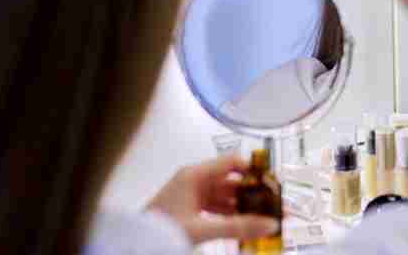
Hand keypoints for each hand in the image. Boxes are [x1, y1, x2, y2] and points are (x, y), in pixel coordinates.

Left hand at [146, 154, 278, 244]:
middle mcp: (194, 179)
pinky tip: (243, 224)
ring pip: (225, 195)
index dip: (254, 170)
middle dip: (252, 192)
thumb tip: (271, 225)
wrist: (135, 246)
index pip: (232, 162)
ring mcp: (191, 194)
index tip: (273, 182)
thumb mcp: (203, 229)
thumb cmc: (163, 230)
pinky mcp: (190, 208)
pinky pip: (216, 207)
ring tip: (263, 216)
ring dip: (243, 206)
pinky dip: (230, 215)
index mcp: (195, 174)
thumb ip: (239, 227)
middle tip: (273, 203)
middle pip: (230, 180)